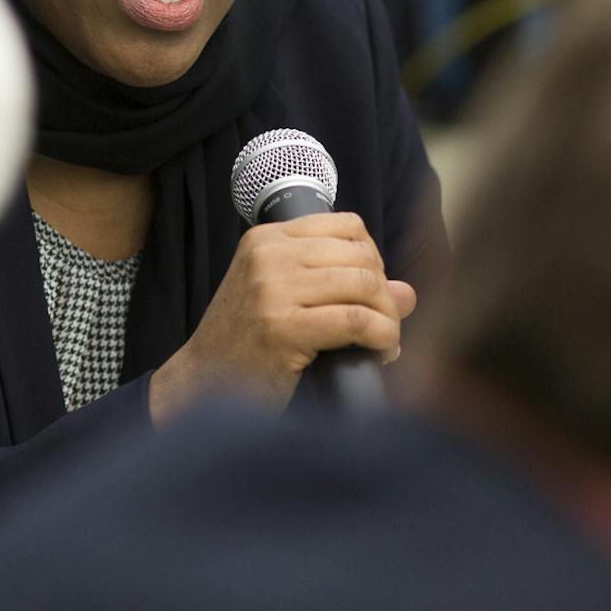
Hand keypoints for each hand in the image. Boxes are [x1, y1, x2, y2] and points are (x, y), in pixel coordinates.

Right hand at [149, 212, 415, 424]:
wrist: (201, 384)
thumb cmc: (247, 345)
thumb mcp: (287, 301)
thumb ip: (344, 288)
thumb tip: (409, 293)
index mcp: (268, 239)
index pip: (348, 226)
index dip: (373, 260)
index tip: (371, 294)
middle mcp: (269, 255)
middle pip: (362, 256)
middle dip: (385, 294)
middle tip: (384, 325)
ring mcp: (272, 289)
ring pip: (364, 286)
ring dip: (388, 318)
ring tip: (384, 343)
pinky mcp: (282, 327)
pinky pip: (356, 321)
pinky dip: (381, 337)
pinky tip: (381, 353)